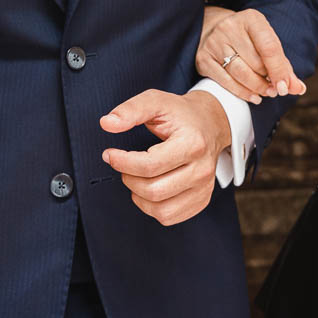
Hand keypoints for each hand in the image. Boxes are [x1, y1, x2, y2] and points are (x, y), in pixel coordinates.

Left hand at [100, 89, 229, 224]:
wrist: (210, 123)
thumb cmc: (181, 114)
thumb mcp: (156, 101)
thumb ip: (130, 110)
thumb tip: (107, 123)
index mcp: (192, 144)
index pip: (149, 165)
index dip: (122, 162)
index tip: (109, 154)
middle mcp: (202, 169)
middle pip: (153, 190)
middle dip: (128, 179)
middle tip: (123, 165)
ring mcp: (204, 188)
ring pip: (161, 210)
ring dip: (138, 196)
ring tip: (136, 178)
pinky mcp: (201, 200)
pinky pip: (169, 217)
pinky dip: (152, 207)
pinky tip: (150, 188)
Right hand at [194, 6, 305, 104]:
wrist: (212, 29)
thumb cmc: (247, 38)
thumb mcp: (266, 42)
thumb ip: (283, 65)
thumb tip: (298, 88)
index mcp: (251, 18)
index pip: (269, 47)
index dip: (279, 70)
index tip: (286, 87)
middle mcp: (229, 27)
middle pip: (255, 63)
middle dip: (268, 81)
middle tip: (276, 89)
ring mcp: (214, 43)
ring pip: (240, 73)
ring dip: (257, 88)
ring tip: (266, 92)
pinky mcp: (203, 59)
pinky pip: (225, 82)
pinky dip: (242, 93)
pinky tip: (254, 96)